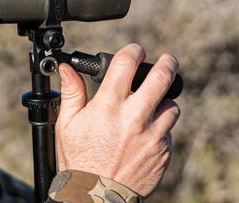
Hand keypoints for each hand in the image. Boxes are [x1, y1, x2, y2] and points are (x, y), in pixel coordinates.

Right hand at [55, 43, 179, 196]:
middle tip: (168, 60)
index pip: (127, 62)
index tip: (135, 51)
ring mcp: (152, 135)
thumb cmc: (78, 161)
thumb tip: (67, 68)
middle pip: (162, 77)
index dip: (134, 51)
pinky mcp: (163, 151)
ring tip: (153, 104)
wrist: (96, 197)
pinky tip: (145, 135)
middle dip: (168, 63)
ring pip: (171, 106)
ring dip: (164, 101)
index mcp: (108, 105)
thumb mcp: (67, 125)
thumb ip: (71, 93)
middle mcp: (134, 117)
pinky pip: (168, 131)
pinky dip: (160, 128)